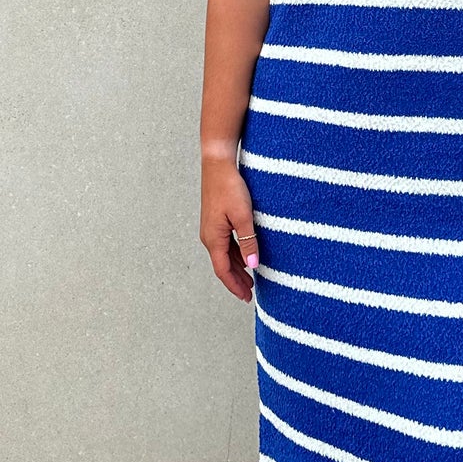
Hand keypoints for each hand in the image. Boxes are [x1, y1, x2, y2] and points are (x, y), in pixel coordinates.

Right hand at [200, 156, 258, 302]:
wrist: (218, 164)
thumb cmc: (230, 187)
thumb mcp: (243, 216)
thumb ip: (248, 242)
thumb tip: (252, 267)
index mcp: (213, 238)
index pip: (223, 270)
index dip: (235, 286)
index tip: (246, 297)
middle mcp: (209, 236)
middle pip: (223, 265)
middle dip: (236, 281)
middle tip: (250, 294)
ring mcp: (211, 228)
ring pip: (224, 255)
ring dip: (237, 268)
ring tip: (250, 279)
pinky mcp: (216, 220)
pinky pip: (226, 244)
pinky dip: (236, 254)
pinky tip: (246, 257)